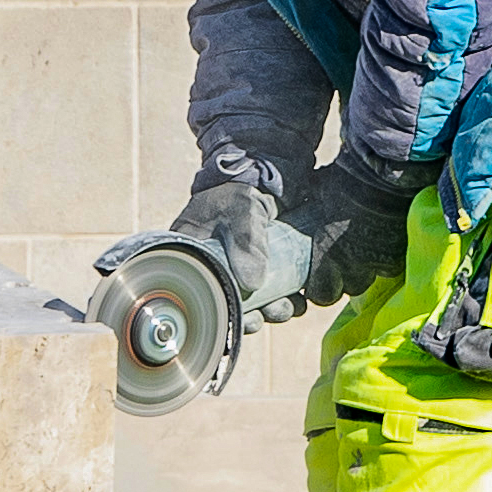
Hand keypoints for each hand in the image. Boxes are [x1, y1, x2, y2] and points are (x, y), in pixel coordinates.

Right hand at [168, 165, 392, 329]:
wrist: (260, 171)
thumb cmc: (239, 189)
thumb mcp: (241, 210)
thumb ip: (246, 241)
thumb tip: (253, 286)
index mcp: (193, 259)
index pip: (201, 297)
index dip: (225, 315)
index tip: (247, 320)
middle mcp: (212, 268)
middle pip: (229, 306)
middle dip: (253, 316)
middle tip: (272, 314)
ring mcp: (236, 268)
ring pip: (252, 302)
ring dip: (271, 310)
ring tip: (289, 308)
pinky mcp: (258, 266)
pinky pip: (269, 292)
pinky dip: (283, 298)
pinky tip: (298, 300)